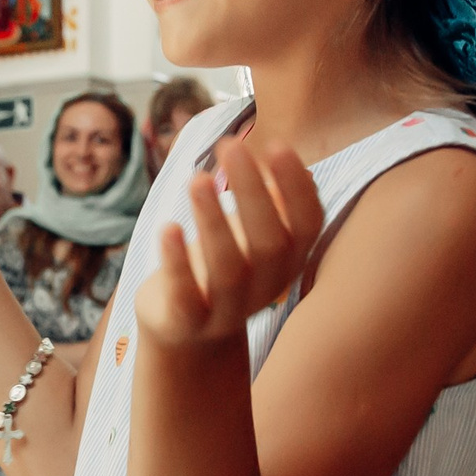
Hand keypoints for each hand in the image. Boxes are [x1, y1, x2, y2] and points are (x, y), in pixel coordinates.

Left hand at [135, 139, 323, 348]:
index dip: (296, 188)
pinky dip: (176, 262)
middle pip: (269, 242)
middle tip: (230, 146)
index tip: (277, 146)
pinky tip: (167, 226)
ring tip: (197, 179)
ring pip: (228, 269)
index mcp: (290, 260)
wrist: (187, 330)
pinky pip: (185, 296)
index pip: (307, 224)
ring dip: (213, 222)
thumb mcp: (253, 234)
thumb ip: (273, 202)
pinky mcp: (188, 322)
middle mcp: (267, 287)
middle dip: (251, 193)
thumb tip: (290, 162)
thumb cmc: (223, 263)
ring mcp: (228, 310)